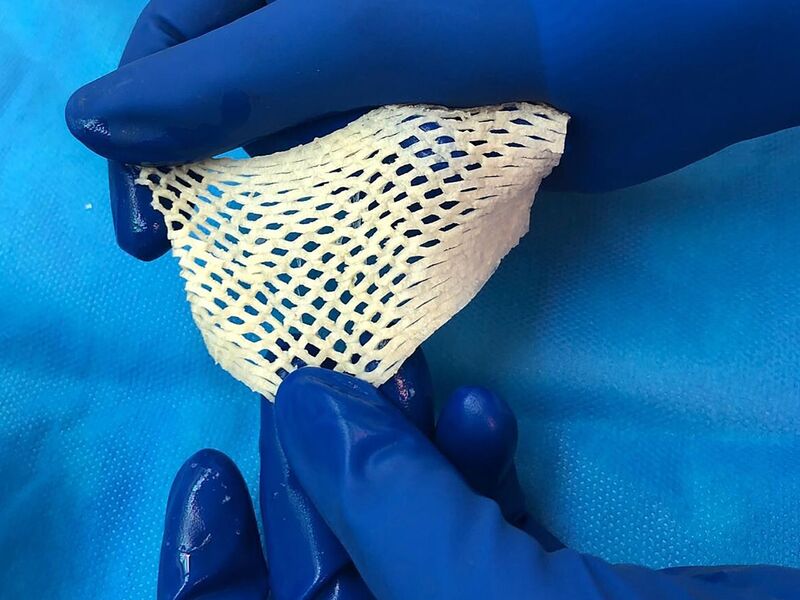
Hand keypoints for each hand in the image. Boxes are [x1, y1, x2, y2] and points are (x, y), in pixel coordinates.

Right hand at [66, 0, 799, 259]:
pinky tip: (344, 268)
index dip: (146, 128)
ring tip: (276, 284)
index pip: (179, 34)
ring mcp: (380, 76)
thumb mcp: (358, 31)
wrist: (679, 48)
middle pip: (234, 100)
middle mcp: (328, 19)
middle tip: (208, 269)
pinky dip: (351, 227)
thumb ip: (230, 79)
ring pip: (299, 149)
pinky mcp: (426, 130)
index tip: (145, 231)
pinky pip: (362, 181)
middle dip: (217, 184)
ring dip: (287, 217)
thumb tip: (96, 127)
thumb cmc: (522, 9)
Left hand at [159, 355, 799, 598]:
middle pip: (331, 566)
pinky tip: (481, 411)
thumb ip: (387, 511)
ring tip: (408, 376)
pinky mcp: (545, 589)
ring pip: (404, 536)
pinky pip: (478, 527)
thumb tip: (305, 406)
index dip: (213, 569)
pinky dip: (473, 466)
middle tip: (324, 377)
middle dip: (326, 469)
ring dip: (403, 452)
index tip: (206, 471)